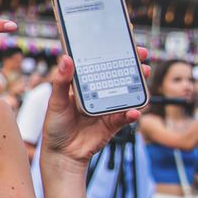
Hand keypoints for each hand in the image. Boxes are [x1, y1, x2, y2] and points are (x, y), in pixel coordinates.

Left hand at [40, 50, 149, 166]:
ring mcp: (107, 109)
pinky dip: (131, 113)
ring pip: (126, 94)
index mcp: (84, 86)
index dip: (112, 54)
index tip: (123, 43)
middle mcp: (98, 95)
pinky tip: (133, 111)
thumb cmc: (55, 126)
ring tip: (143, 74)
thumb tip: (65, 58)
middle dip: (131, 65)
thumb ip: (61, 81)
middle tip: (141, 55)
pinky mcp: (113, 124)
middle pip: (118, 77)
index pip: (100, 66)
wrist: (61, 154)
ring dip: (137, 84)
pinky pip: (125, 117)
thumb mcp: (55, 101)